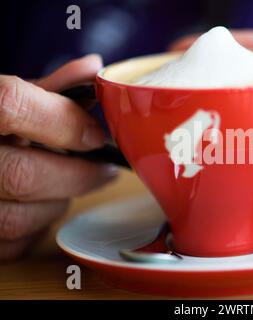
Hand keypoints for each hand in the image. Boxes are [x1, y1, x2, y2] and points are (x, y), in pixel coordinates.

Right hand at [0, 55, 117, 260]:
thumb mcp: (3, 99)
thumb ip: (46, 88)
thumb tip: (92, 69)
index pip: (10, 104)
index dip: (62, 120)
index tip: (96, 135)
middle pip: (23, 174)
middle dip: (78, 175)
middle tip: (105, 169)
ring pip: (20, 217)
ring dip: (59, 201)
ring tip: (70, 184)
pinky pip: (13, 243)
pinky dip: (39, 225)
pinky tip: (43, 205)